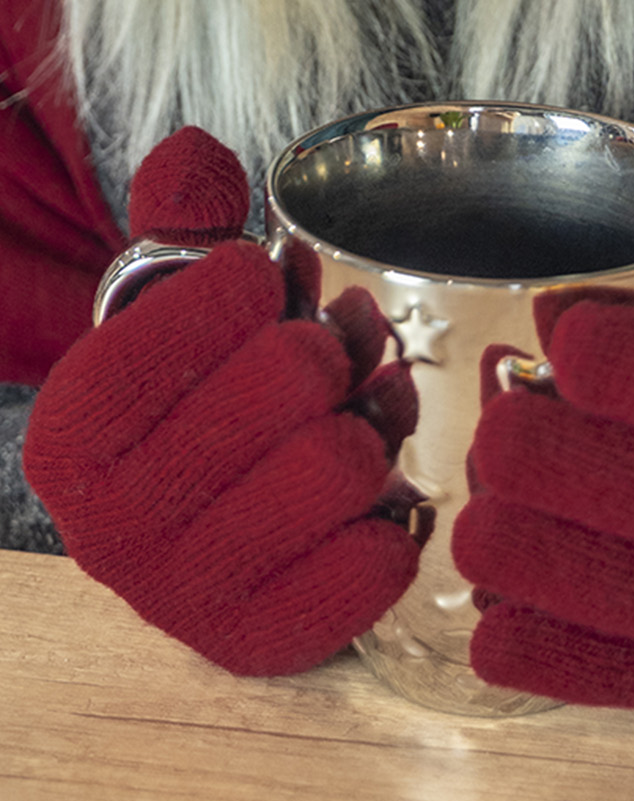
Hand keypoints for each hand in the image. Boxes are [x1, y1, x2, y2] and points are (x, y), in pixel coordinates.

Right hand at [25, 127, 425, 675]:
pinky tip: (372, 493)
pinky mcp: (266, 645)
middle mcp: (108, 527)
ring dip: (370, 425)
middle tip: (324, 356)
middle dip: (324, 351)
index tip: (262, 290)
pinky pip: (378, 560)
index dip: (248, 288)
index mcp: (71, 433)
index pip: (185, 319)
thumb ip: (180, 220)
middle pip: (287, 383)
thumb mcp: (169, 306)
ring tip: (357, 413)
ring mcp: (185, 598)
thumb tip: (197, 155)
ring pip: (342, 465)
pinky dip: (394, 513)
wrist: (199, 531)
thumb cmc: (196, 399)